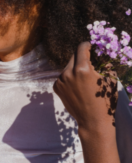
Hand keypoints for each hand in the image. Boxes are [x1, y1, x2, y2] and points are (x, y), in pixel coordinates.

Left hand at [53, 42, 119, 162]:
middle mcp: (68, 72)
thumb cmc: (105, 100)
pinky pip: (63, 76)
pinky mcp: (56, 86)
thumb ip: (104, 63)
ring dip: (75, 68)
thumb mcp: (109, 79)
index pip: (81, 48)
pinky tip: (77, 87)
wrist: (93, 121)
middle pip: (74, 56)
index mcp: (82, 69)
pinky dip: (69, 78)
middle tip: (90, 63)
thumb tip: (100, 52)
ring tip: (84, 80)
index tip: (90, 45)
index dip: (87, 45)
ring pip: (68, 66)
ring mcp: (60, 80)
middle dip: (81, 58)